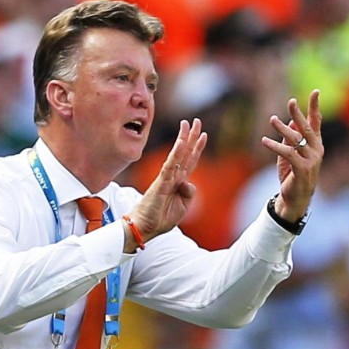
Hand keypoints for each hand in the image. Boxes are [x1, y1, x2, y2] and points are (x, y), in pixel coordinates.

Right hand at [127, 118, 206, 245]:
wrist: (145, 228)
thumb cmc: (161, 218)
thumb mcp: (183, 207)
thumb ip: (189, 193)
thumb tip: (189, 182)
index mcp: (179, 182)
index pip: (190, 160)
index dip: (197, 147)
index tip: (203, 134)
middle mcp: (173, 176)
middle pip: (185, 152)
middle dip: (191, 136)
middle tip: (196, 120)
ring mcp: (167, 178)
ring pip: (178, 154)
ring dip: (184, 138)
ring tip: (188, 123)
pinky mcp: (161, 183)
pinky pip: (170, 166)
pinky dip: (176, 154)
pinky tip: (180, 143)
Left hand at [261, 90, 322, 221]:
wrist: (297, 198)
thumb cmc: (293, 174)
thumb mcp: (290, 154)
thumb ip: (291, 138)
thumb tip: (290, 122)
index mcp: (316, 144)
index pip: (316, 122)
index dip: (315, 107)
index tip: (316, 92)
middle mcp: (316, 150)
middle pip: (307, 128)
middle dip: (298, 114)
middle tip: (291, 101)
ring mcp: (311, 160)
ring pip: (296, 139)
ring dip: (282, 129)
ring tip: (272, 119)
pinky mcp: (302, 169)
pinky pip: (288, 153)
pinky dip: (275, 146)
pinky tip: (264, 141)